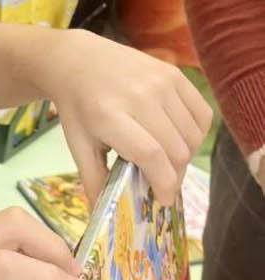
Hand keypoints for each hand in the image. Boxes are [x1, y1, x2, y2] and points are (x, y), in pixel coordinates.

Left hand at [46, 31, 210, 205]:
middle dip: (173, 175)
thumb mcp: (77, 143)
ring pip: (192, 136)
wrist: (78, 61)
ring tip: (165, 159)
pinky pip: (202, 114)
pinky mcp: (174, 74)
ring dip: (185, 156)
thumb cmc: (78, 107)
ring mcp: (160, 82)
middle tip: (160, 180)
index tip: (161, 199)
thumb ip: (93, 180)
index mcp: (109, 116)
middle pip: (176, 150)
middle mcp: (138, 96)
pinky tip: (177, 137)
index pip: (151, 155)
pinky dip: (196, 134)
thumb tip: (101, 218)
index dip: (163, 183)